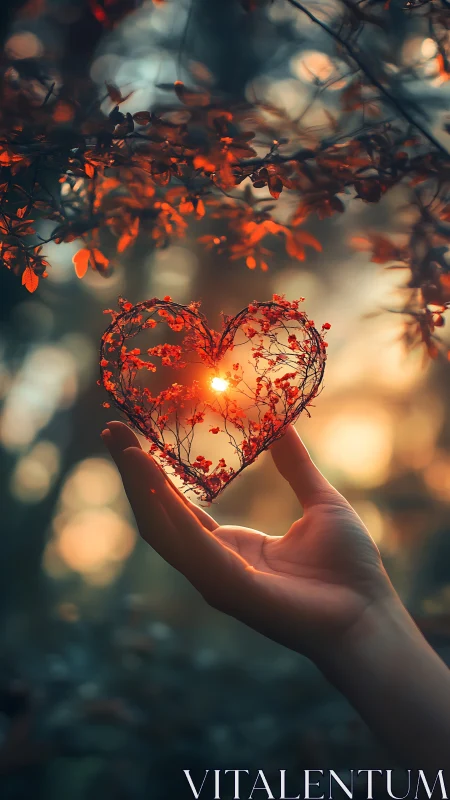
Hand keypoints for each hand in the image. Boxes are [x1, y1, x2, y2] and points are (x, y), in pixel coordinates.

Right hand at [101, 421, 394, 663]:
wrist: (370, 616)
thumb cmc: (348, 569)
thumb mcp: (320, 501)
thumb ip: (296, 465)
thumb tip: (283, 425)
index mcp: (232, 547)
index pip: (178, 507)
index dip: (154, 474)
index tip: (136, 437)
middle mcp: (214, 563)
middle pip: (158, 515)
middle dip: (133, 474)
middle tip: (112, 430)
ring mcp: (216, 578)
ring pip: (162, 529)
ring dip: (138, 486)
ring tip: (123, 445)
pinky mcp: (229, 588)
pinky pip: (190, 543)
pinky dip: (167, 510)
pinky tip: (152, 476)